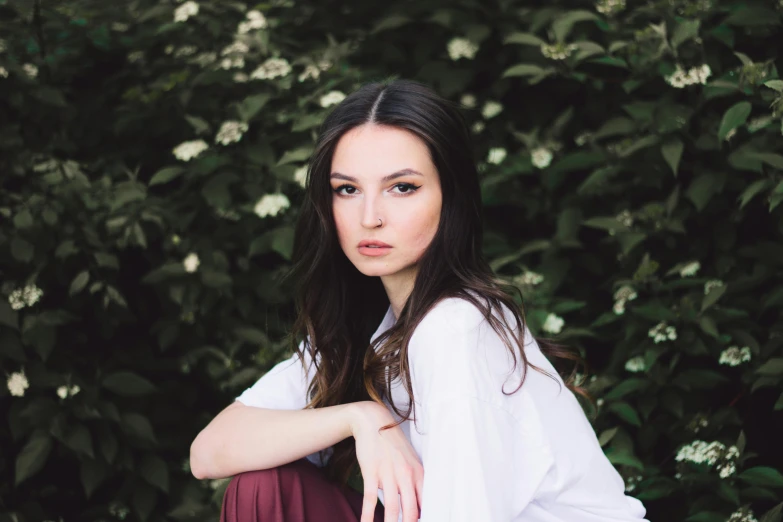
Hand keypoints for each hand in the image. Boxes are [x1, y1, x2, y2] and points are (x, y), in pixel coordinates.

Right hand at [349, 401, 423, 521]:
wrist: (374, 422)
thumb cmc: (393, 444)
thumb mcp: (410, 461)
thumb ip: (415, 482)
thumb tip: (418, 508)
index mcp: (419, 473)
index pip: (426, 503)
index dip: (423, 519)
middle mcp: (406, 474)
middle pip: (411, 510)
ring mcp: (389, 473)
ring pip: (392, 507)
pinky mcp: (372, 471)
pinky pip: (370, 499)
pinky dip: (368, 515)